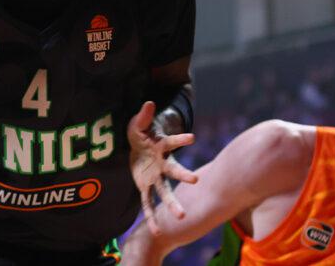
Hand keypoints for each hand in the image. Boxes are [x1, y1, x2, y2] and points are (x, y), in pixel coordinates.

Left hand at [127, 101, 197, 235]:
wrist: (139, 146)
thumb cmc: (142, 133)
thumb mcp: (138, 123)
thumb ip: (144, 116)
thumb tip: (149, 103)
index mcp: (162, 147)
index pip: (172, 142)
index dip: (181, 139)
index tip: (192, 137)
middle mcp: (163, 164)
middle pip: (174, 171)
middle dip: (184, 174)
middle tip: (196, 179)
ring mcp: (156, 177)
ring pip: (166, 191)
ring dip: (173, 203)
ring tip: (182, 217)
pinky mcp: (145, 187)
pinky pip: (147, 204)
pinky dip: (151, 217)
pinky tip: (157, 232)